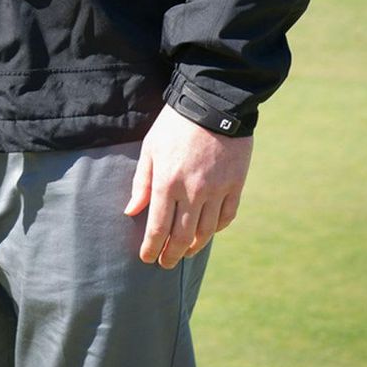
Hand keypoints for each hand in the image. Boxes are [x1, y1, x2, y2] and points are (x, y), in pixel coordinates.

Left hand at [123, 104, 252, 268]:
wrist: (212, 103)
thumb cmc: (174, 124)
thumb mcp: (150, 147)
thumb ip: (141, 182)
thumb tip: (131, 212)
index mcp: (167, 182)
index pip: (158, 227)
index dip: (152, 247)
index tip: (147, 258)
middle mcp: (193, 192)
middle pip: (182, 236)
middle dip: (171, 254)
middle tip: (165, 264)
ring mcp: (217, 191)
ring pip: (206, 232)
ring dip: (193, 247)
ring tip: (184, 252)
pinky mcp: (235, 185)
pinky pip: (226, 217)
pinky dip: (216, 229)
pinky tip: (208, 232)